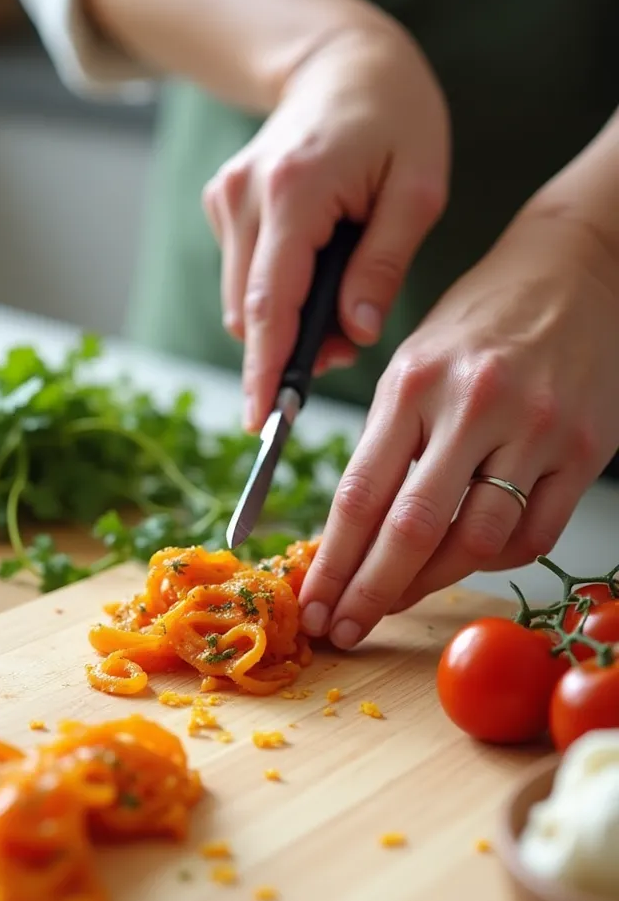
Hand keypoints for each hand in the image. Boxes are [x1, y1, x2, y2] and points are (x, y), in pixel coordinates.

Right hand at [202, 24, 449, 430]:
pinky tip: (319, 268)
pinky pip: (244, 276)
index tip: (262, 421)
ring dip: (287, 323)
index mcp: (295, 190)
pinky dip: (278, 293)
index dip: (267, 369)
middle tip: (347, 346)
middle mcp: (245, 194)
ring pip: (244, 300)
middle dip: (291, 349)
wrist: (343, 61)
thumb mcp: (417, 191)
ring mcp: (226, 198)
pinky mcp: (222, 203)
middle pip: (252, 311)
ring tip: (343, 300)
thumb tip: (354, 333)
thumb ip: (384, 265)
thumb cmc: (394, 119)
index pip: (273, 301)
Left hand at [300, 205, 618, 646]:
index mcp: (415, 382)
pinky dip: (494, 561)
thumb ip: (386, 443)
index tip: (313, 602)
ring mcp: (536, 429)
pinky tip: (468, 559)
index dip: (334, 562)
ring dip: (429, 585)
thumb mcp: (412, 363)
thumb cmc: (479, 322)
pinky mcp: (585, 449)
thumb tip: (349, 536)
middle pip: (413, 529)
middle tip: (344, 629)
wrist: (573, 270)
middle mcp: (475, 405)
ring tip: (398, 599)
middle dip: (370, 593)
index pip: (361, 494)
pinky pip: (534, 536)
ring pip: (476, 542)